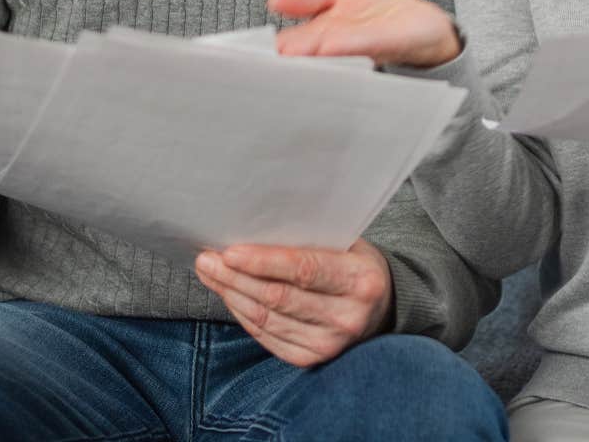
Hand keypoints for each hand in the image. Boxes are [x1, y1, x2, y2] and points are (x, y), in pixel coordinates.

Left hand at [193, 238, 394, 366]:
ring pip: (267, 318)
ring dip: (232, 294)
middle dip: (235, 277)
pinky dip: (243, 315)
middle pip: (278, 297)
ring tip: (210, 273)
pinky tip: (229, 296)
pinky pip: (266, 336)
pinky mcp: (311, 359)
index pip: (304, 270)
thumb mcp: (347, 243)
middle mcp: (347, 317)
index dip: (263, 262)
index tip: (229, 251)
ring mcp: (329, 344)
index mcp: (360, 280)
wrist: (382, 308)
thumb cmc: (355, 265)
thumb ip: (311, 238)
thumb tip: (254, 228)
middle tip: (206, 259)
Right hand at [268, 0, 460, 68]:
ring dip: (306, 62)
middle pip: (300, 59)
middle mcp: (335, 52)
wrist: (428, 29)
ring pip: (326, 60)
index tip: (239, 59)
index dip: (262, 52)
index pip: (283, 47)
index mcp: (318, 39)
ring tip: (284, 61)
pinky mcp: (387, 46)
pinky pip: (362, 46)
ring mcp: (360, 53)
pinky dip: (343, 47)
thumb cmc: (380, 14)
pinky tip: (327, 46)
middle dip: (278, 65)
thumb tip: (272, 1)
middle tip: (254, 70)